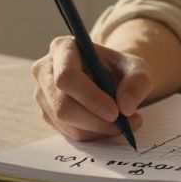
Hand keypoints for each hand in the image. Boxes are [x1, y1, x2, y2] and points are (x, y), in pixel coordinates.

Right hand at [32, 36, 150, 141]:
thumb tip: (126, 107)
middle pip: (62, 105)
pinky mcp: (47, 113)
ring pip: (65, 122)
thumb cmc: (118, 69)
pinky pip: (67, 132)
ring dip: (97, 129)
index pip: (67, 76)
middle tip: (123, 125)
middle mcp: (45, 69)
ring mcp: (43, 93)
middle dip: (95, 120)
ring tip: (123, 124)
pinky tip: (107, 125)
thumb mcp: (137, 68)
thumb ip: (137, 82)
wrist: (108, 77)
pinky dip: (92, 134)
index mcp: (63, 48)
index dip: (90, 97)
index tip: (115, 112)